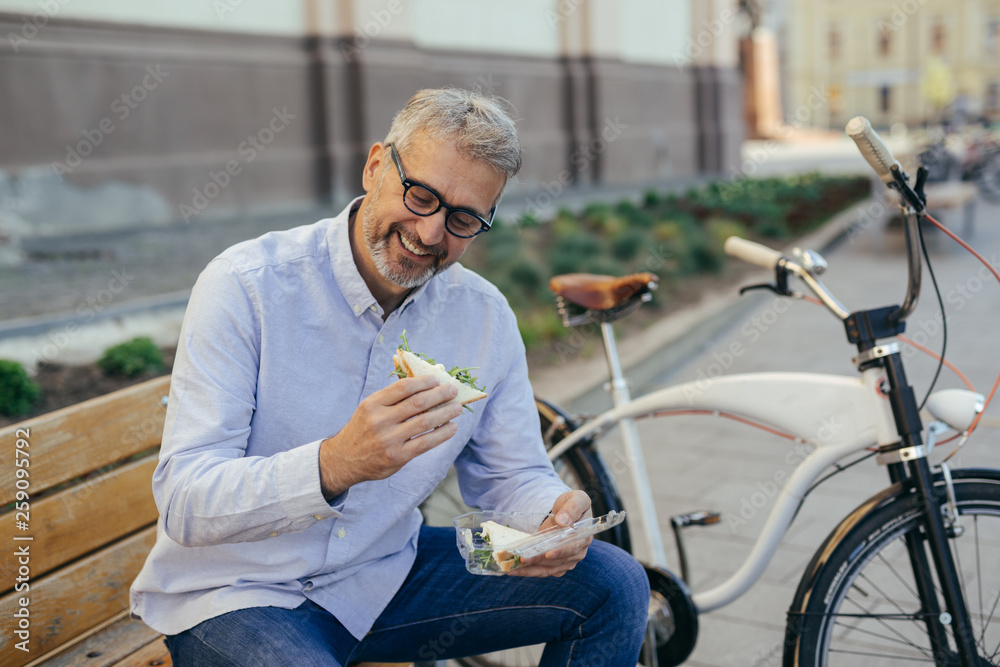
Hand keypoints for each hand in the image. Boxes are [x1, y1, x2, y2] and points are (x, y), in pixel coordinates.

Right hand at [318, 376, 463, 498]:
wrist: (344, 459)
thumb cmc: (363, 429)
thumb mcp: (369, 408)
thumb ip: (391, 396)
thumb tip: (422, 380)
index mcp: (373, 404)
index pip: (403, 387)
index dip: (423, 382)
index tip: (437, 379)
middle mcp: (380, 420)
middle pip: (417, 403)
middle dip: (439, 395)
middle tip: (453, 390)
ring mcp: (389, 440)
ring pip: (424, 422)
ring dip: (445, 413)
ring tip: (457, 408)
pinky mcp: (398, 456)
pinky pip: (425, 442)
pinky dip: (442, 434)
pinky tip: (452, 428)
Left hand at [509, 490, 592, 577]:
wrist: (566, 513)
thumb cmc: (572, 504)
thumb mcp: (577, 499)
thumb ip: (573, 508)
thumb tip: (563, 521)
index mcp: (584, 537)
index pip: (573, 547)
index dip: (561, 551)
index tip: (548, 553)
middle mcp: (577, 553)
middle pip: (557, 561)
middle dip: (539, 560)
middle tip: (522, 559)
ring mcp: (566, 561)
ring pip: (548, 569)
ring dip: (530, 570)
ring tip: (513, 568)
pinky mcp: (556, 565)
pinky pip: (542, 571)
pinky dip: (529, 571)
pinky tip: (515, 570)